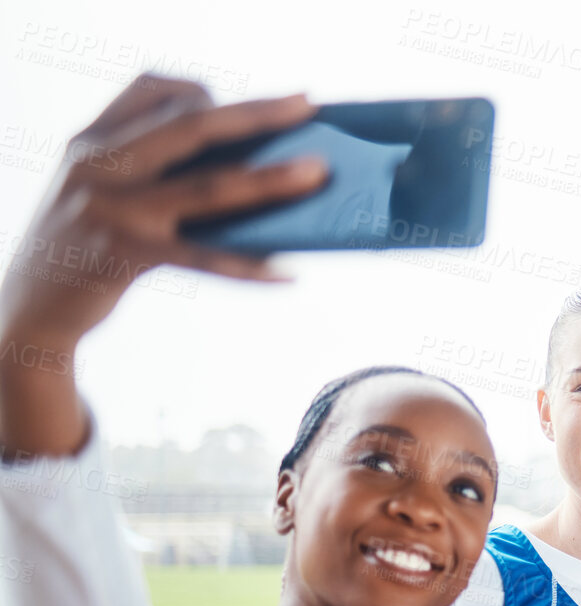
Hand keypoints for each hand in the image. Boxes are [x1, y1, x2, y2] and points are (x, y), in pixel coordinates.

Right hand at [0, 74, 323, 347]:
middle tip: (307, 106)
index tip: (250, 105)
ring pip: (206, 186)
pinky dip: (248, 266)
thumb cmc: (85, 245)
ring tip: (317, 175)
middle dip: (255, 114)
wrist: (31, 309)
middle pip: (189, 126)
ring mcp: (111, 208)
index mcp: (91, 139)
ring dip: (269, 180)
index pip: (149, 87)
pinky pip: (202, 256)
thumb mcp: (100, 190)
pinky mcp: (126, 254)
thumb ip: (149, 166)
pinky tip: (287, 272)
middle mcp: (97, 164)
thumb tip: (246, 165)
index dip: (203, 90)